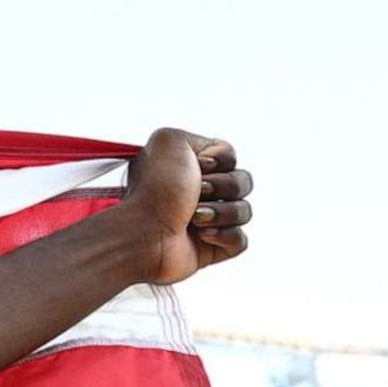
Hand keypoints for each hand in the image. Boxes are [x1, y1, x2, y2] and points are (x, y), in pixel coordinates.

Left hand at [117, 128, 252, 285]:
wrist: (142, 231)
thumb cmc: (153, 189)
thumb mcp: (169, 140)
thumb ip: (195, 138)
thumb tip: (214, 156)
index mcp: (191, 169)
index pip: (231, 159)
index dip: (222, 161)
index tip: (199, 166)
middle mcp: (200, 194)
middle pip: (243, 183)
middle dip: (223, 186)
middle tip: (195, 193)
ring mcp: (207, 222)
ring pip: (244, 211)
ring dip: (222, 212)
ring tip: (193, 218)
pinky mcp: (212, 248)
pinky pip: (240, 240)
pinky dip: (225, 236)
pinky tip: (201, 236)